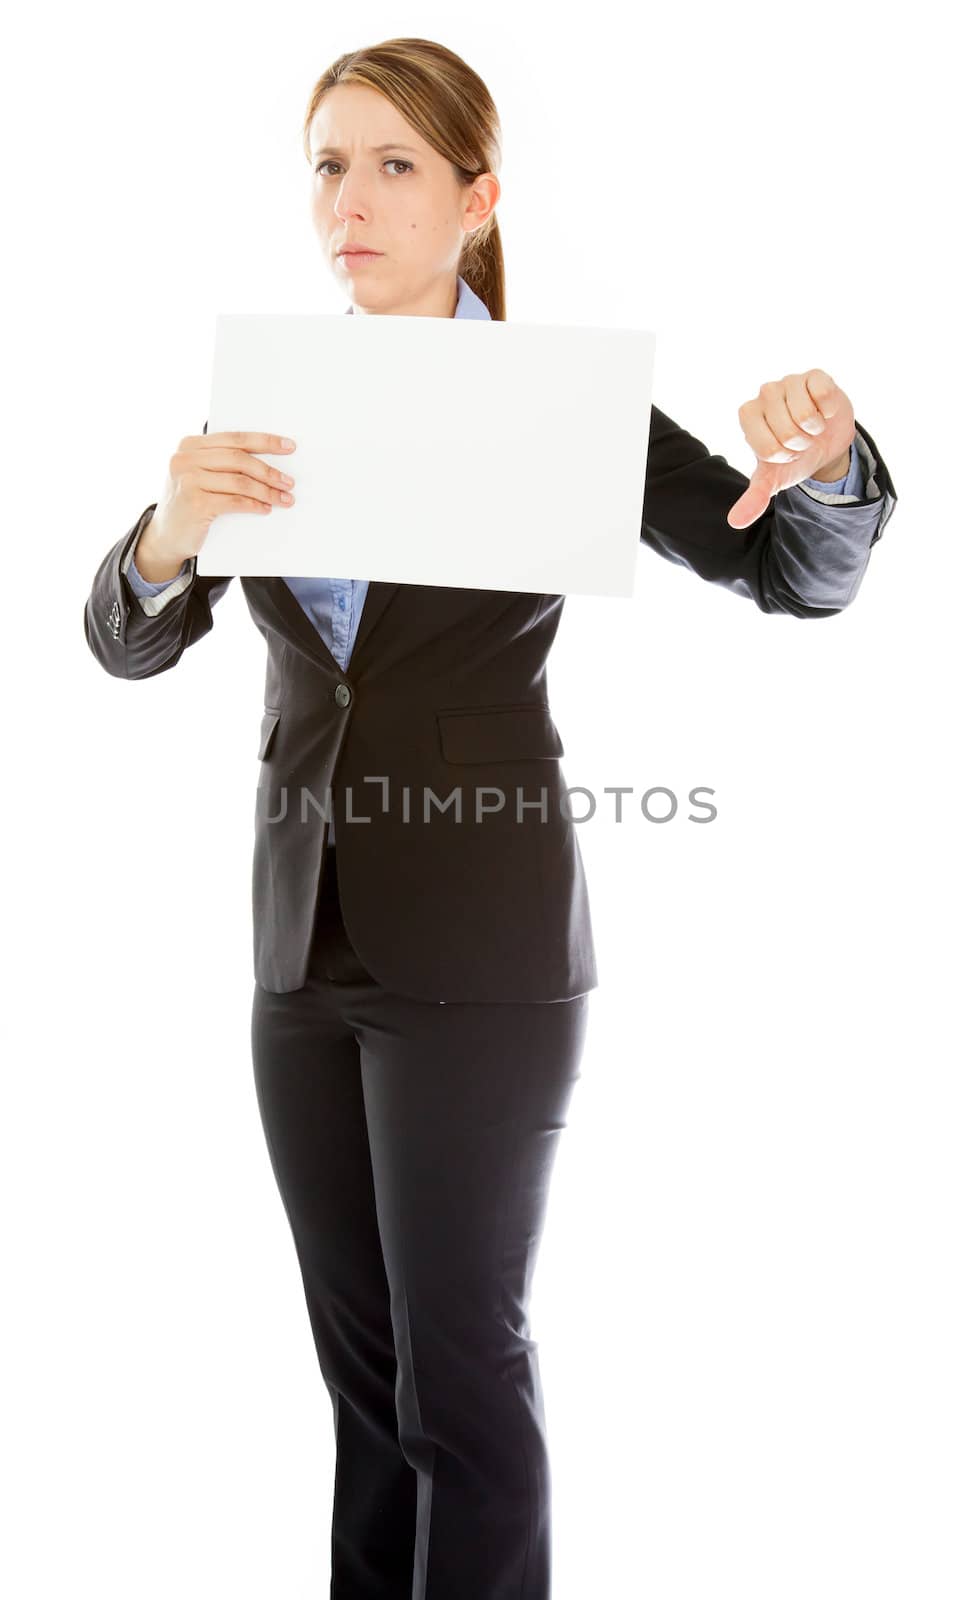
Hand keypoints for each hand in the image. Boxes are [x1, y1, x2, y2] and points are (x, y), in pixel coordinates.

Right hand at [147, 430, 297, 561]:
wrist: (165, 536)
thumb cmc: (190, 503)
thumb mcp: (200, 476)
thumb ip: (222, 463)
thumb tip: (268, 463)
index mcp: (189, 445)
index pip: (234, 439)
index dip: (264, 442)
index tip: (288, 447)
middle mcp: (185, 459)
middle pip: (239, 459)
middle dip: (268, 470)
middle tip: (289, 481)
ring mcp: (188, 481)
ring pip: (239, 481)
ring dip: (266, 491)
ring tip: (284, 499)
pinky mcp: (195, 505)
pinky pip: (234, 502)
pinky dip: (254, 505)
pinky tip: (266, 509)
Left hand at [726, 369, 855, 529]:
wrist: (824, 443)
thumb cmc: (793, 457)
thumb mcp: (774, 479)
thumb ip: (755, 498)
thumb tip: (735, 522)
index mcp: (748, 416)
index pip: (767, 447)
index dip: (784, 456)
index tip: (785, 452)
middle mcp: (765, 394)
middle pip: (787, 432)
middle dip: (800, 444)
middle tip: (801, 440)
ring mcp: (789, 381)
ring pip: (805, 415)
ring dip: (815, 430)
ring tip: (811, 427)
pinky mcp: (815, 375)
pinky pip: (823, 395)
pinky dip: (828, 411)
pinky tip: (824, 411)